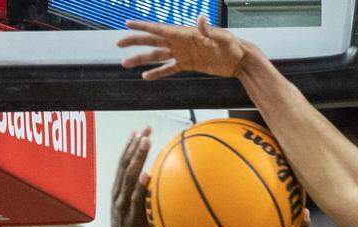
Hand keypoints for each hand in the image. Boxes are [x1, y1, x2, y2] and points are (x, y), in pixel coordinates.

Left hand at [107, 127, 161, 226]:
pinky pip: (121, 164)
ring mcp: (117, 191)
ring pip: (123, 166)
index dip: (138, 187)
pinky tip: (136, 134)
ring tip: (143, 130)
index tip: (145, 174)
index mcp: (131, 214)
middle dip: (136, 158)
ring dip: (132, 147)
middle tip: (146, 140)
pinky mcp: (116, 185)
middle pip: (127, 176)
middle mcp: (121, 200)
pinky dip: (127, 149)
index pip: (133, 198)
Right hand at [119, 16, 250, 80]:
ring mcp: (182, 54)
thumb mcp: (222, 37)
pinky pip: (169, 69)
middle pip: (152, 42)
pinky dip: (157, 73)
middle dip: (134, 42)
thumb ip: (208, 29)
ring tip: (125, 64)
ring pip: (157, 57)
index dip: (142, 27)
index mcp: (184, 34)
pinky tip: (146, 77)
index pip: (158, 29)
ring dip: (141, 60)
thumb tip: (201, 18)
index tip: (127, 24)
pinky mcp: (188, 65)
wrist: (239, 60)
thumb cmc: (232, 46)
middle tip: (118, 44)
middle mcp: (180, 42)